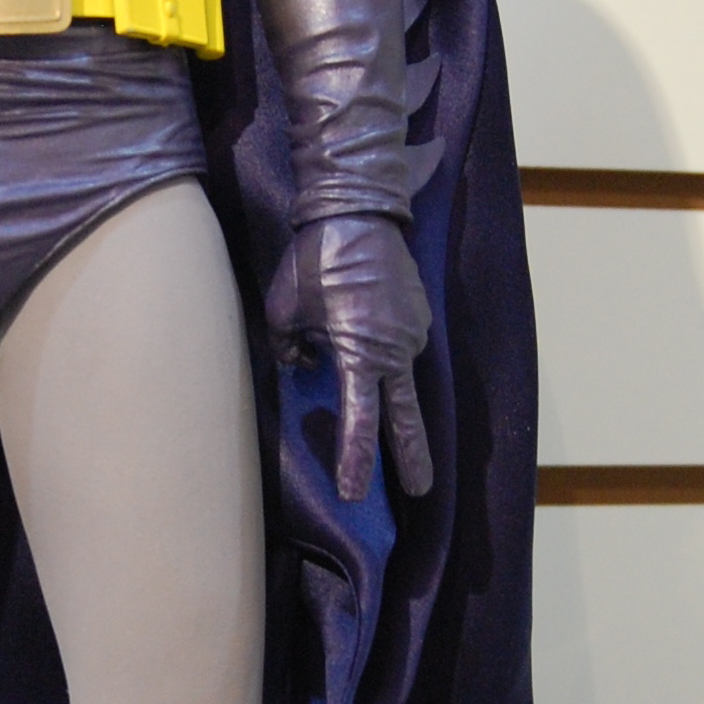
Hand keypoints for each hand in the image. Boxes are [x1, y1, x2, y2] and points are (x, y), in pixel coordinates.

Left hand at [265, 215, 433, 502]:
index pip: (360, 422)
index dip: (357, 461)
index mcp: (362, 355)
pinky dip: (384, 351)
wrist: (359, 210)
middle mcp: (396, 350)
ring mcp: (414, 332)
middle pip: (405, 417)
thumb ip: (291, 347)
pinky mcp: (419, 314)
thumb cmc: (317, 260)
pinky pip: (400, 345)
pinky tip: (363, 327)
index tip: (355, 493)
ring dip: (385, 386)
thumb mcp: (284, 309)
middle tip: (419, 491)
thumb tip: (304, 364)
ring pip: (399, 375)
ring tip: (353, 355)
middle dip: (412, 457)